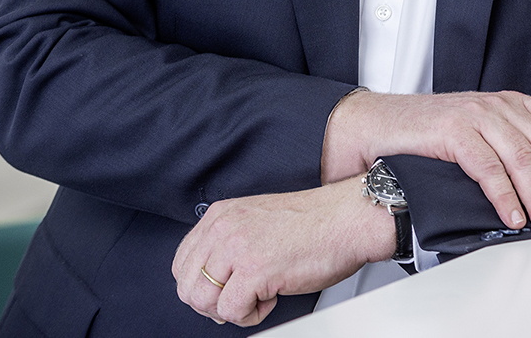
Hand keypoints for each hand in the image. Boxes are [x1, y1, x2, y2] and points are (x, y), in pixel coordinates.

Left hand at [172, 177, 392, 325]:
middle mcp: (224, 228)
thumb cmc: (314, 223)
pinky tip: (271, 298)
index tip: (223, 290)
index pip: (181, 262)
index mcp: (221, 215)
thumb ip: (229, 241)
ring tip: (258, 296)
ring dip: (231, 309)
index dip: (201, 285)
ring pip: (203, 301)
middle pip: (186, 285)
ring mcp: (237, 248)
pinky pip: (230, 311)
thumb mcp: (257, 221)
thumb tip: (211, 278)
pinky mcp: (254, 270)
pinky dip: (251, 315)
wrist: (348, 219)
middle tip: (241, 299)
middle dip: (212, 303)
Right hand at [321, 90, 530, 236]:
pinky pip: (486, 166)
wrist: (379, 126)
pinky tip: (512, 217)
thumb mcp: (482, 133)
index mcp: (513, 103)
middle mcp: (500, 104)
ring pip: (522, 156)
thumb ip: (514, 147)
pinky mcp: (452, 131)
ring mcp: (476, 114)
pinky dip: (503, 195)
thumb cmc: (432, 136)